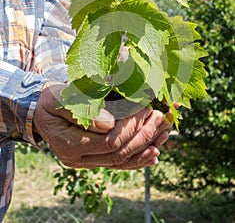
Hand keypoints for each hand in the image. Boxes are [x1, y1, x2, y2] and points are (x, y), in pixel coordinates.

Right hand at [33, 82, 171, 169]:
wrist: (41, 111)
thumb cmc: (50, 100)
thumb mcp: (60, 99)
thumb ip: (83, 111)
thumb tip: (110, 124)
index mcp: (69, 145)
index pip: (110, 141)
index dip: (131, 126)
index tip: (144, 108)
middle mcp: (78, 159)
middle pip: (119, 154)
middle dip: (143, 136)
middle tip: (159, 117)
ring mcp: (86, 162)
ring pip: (122, 162)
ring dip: (145, 149)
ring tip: (164, 134)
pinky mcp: (93, 158)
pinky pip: (118, 163)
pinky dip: (137, 159)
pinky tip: (153, 153)